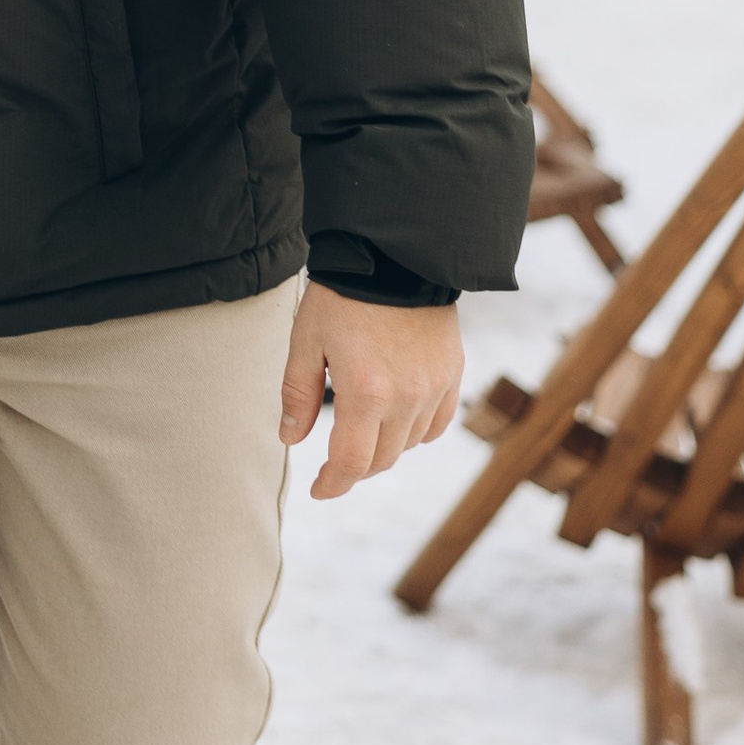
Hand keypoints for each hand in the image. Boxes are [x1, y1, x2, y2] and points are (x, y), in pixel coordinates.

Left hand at [281, 282, 464, 501]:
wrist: (396, 255)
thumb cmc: (343, 295)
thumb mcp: (307, 340)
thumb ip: (298, 393)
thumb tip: (291, 438)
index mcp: (366, 393)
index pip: (351, 463)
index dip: (333, 484)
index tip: (320, 489)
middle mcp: (406, 398)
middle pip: (381, 460)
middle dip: (354, 468)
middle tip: (335, 463)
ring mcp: (434, 388)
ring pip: (408, 445)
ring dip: (384, 448)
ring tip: (363, 431)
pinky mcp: (452, 374)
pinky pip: (437, 424)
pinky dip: (416, 432)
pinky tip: (398, 419)